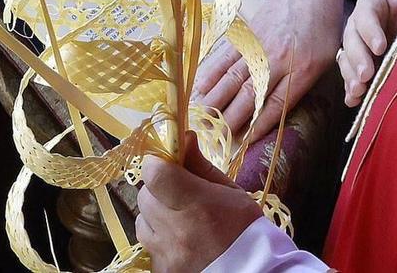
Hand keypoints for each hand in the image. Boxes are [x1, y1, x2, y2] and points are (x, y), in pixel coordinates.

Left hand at [136, 138, 263, 272]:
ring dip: (155, 214)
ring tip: (179, 220)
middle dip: (158, 189)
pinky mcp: (161, 270)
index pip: (155, 172)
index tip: (169, 164)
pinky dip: (159, 238)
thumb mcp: (232, 193)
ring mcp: (166, 255)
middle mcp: (176, 231)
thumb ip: (201, 166)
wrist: (254, 272)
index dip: (158, 163)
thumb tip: (182, 137)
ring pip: (142, 220)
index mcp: (197, 205)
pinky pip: (148, 245)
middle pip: (145, 195)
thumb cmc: (246, 230)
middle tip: (179, 194)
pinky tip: (179, 241)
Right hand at [194, 0, 348, 143]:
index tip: (242, 143)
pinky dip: (211, 72)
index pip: (275, 105)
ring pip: (233, 76)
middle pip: (249, 94)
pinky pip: (226, 56)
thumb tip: (279, 113)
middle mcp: (278, 59)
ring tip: (201, 119)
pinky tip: (199, 86)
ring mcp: (259, 44)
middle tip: (214, 139)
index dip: (257, 126)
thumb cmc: (323, 27)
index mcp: (302, 70)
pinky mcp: (246, 32)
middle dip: (231, 119)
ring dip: (216, 99)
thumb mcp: (326, 60)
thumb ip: (303, 86)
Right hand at [338, 0, 396, 106]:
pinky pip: (348, 77)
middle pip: (352, 39)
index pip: (365, 14)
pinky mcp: (355, 65)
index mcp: (371, 5)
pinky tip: (353, 101)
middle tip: (367, 74)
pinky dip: (350, 90)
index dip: (371, 31)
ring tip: (359, 91)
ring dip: (350, 76)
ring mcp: (354, 46)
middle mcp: (357, 25)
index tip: (380, 47)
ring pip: (346, 59)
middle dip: (358, 58)